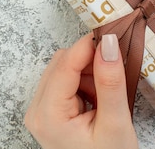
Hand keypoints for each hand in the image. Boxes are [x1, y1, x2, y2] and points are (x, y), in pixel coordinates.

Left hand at [24, 33, 137, 148]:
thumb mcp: (115, 124)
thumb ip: (110, 82)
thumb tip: (109, 43)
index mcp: (48, 115)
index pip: (65, 64)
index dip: (88, 45)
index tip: (112, 30)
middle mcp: (37, 110)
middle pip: (62, 63)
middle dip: (90, 61)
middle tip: (117, 68)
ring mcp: (40, 111)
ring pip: (64, 69)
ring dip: (88, 73)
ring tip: (108, 96)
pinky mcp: (49, 112)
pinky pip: (66, 82)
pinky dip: (85, 83)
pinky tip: (99, 100)